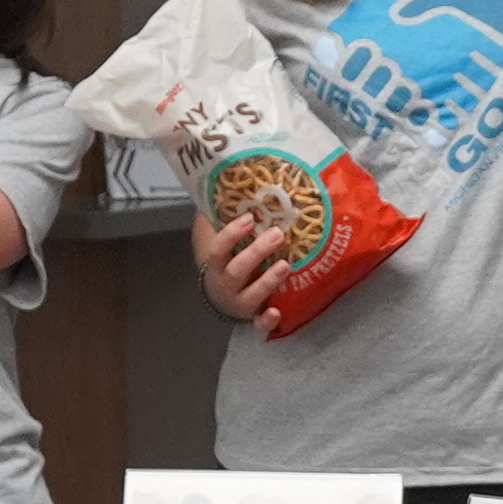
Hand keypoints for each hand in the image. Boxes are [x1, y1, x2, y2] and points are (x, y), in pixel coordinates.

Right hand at [188, 193, 297, 324]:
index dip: (232, 234)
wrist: (222, 298)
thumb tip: (230, 178)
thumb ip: (224, 216)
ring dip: (267, 281)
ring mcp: (240, 304)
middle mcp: (225, 285)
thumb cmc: (227, 261)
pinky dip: (266, 321)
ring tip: (286, 265)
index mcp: (216, 265)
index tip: (249, 218)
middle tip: (276, 234)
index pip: (219, 249)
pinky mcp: (253, 318)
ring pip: (250, 296)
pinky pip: (259, 325)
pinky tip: (276, 312)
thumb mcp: (222, 240)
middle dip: (256, 253)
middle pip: (236, 271)